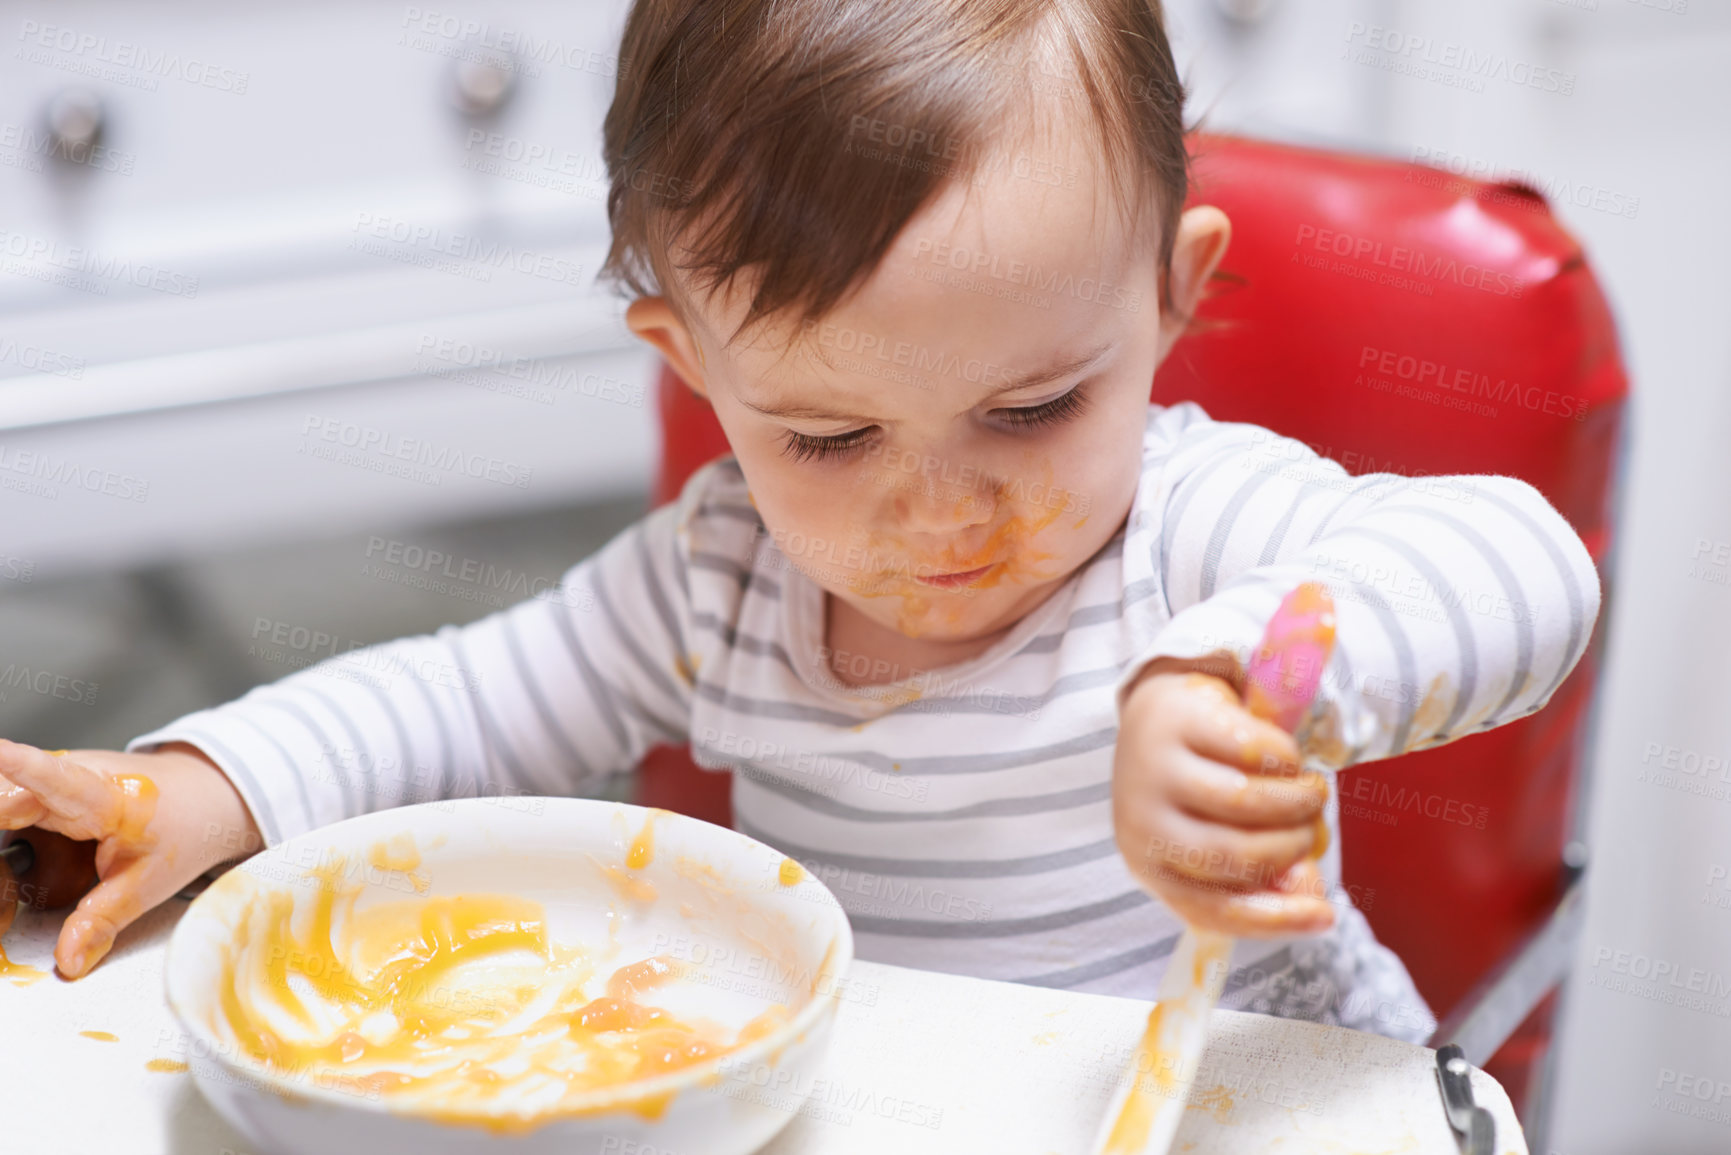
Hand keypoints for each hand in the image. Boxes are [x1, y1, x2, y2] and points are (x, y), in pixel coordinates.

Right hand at [0, 740, 262, 977]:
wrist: (200, 795)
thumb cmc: (182, 826)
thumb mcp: (149, 882)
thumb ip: (102, 920)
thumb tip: (67, 961)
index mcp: (103, 795)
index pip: (57, 779)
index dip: (25, 768)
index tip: (0, 754)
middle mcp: (68, 776)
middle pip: (1, 805)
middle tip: (6, 914)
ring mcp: (48, 784)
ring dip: (1, 872)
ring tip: (9, 913)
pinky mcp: (37, 797)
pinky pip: (4, 829)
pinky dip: (7, 867)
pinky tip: (24, 891)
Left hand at [1113, 657, 1335, 937]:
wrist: (1160, 713)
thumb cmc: (1198, 785)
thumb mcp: (1223, 835)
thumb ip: (1267, 872)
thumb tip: (1310, 896)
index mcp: (1150, 865)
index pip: (1212, 910)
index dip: (1275, 919)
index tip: (1327, 917)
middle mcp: (1142, 823)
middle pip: (1237, 854)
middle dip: (1293, 846)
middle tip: (1312, 827)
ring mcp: (1155, 770)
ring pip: (1245, 802)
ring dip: (1297, 802)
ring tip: (1312, 794)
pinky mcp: (1179, 721)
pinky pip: (1250, 750)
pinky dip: (1286, 759)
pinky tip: (1287, 759)